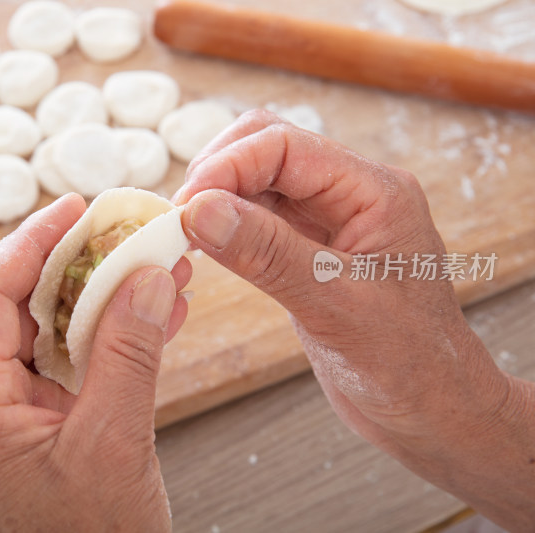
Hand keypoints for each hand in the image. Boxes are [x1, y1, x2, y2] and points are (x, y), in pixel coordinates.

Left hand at [0, 194, 191, 531]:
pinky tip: (150, 315)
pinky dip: (107, 335)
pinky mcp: (40, 426)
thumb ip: (129, 354)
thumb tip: (145, 279)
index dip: (30, 241)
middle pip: (17, 306)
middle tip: (117, 231)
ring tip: (148, 266)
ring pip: (47, 331)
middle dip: (72, 264)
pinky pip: (68, 363)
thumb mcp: (113, 444)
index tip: (73, 208)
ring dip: (98, 297)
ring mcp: (9, 416)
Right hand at [175, 110, 534, 531]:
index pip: (284, 146)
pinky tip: (203, 248)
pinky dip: (225, 226)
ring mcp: (329, 222)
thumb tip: (199, 211)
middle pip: (267, 148)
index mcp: (374, 192)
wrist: (432, 412)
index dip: (226, 167)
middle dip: (217, 173)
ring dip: (216, 198)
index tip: (184, 207)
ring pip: (258, 181)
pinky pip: (258, 219)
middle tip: (179, 217)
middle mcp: (351, 195)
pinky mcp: (308, 251)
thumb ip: (268, 254)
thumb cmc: (410, 365)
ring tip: (183, 233)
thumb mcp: (336, 307)